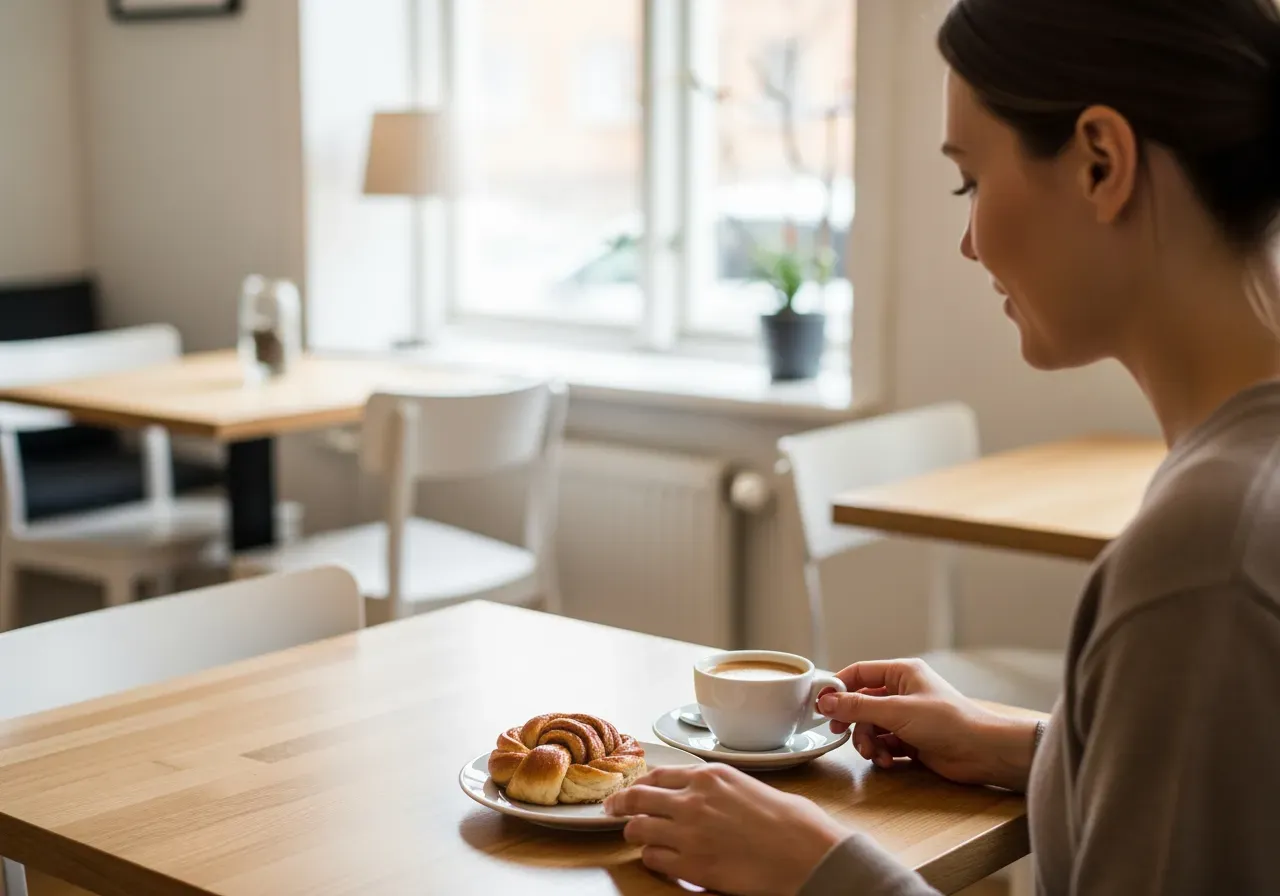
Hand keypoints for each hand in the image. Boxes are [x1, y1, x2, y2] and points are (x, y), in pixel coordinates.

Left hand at [603, 764, 846, 895]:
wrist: (805, 852)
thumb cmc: (789, 821)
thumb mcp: (747, 785)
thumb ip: (716, 788)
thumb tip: (701, 794)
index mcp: (709, 775)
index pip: (657, 775)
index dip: (639, 784)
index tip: (630, 790)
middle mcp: (692, 799)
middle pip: (637, 798)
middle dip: (620, 805)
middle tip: (613, 811)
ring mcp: (688, 833)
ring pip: (637, 829)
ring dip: (636, 834)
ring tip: (639, 838)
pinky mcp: (691, 865)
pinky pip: (653, 859)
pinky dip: (653, 859)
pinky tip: (662, 859)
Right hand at [816, 658, 1038, 790]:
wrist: (982, 752)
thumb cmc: (947, 722)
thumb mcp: (897, 711)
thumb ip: (859, 706)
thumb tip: (826, 701)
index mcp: (902, 673)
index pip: (860, 672)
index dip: (839, 686)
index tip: (820, 703)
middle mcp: (903, 692)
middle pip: (862, 703)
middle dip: (853, 720)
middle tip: (839, 732)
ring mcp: (908, 717)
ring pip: (872, 726)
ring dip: (868, 741)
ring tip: (873, 753)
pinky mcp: (912, 740)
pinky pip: (885, 743)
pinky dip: (882, 752)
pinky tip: (887, 761)